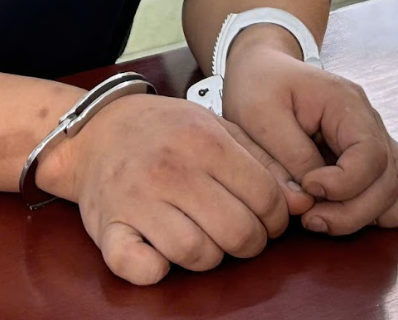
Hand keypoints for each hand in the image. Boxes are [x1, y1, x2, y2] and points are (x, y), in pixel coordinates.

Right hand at [36, 92, 295, 285]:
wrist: (96, 131)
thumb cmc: (166, 131)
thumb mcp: (216, 128)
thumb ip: (262, 161)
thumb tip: (301, 203)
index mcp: (204, 141)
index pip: (266, 198)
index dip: (276, 218)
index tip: (265, 219)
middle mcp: (172, 169)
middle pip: (238, 232)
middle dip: (249, 242)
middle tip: (238, 233)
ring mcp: (137, 199)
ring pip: (198, 254)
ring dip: (209, 256)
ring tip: (203, 238)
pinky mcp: (108, 227)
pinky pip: (140, 267)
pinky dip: (155, 270)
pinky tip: (160, 255)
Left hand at [222, 26, 397, 235]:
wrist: (264, 70)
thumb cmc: (260, 86)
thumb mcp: (259, 114)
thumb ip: (286, 157)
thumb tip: (306, 201)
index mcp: (346, 103)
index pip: (370, 155)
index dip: (344, 185)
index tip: (307, 189)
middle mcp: (371, 122)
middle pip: (389, 181)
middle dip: (352, 212)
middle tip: (310, 219)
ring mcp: (378, 139)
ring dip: (374, 216)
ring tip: (328, 219)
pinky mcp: (373, 156)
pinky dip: (396, 205)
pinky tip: (356, 213)